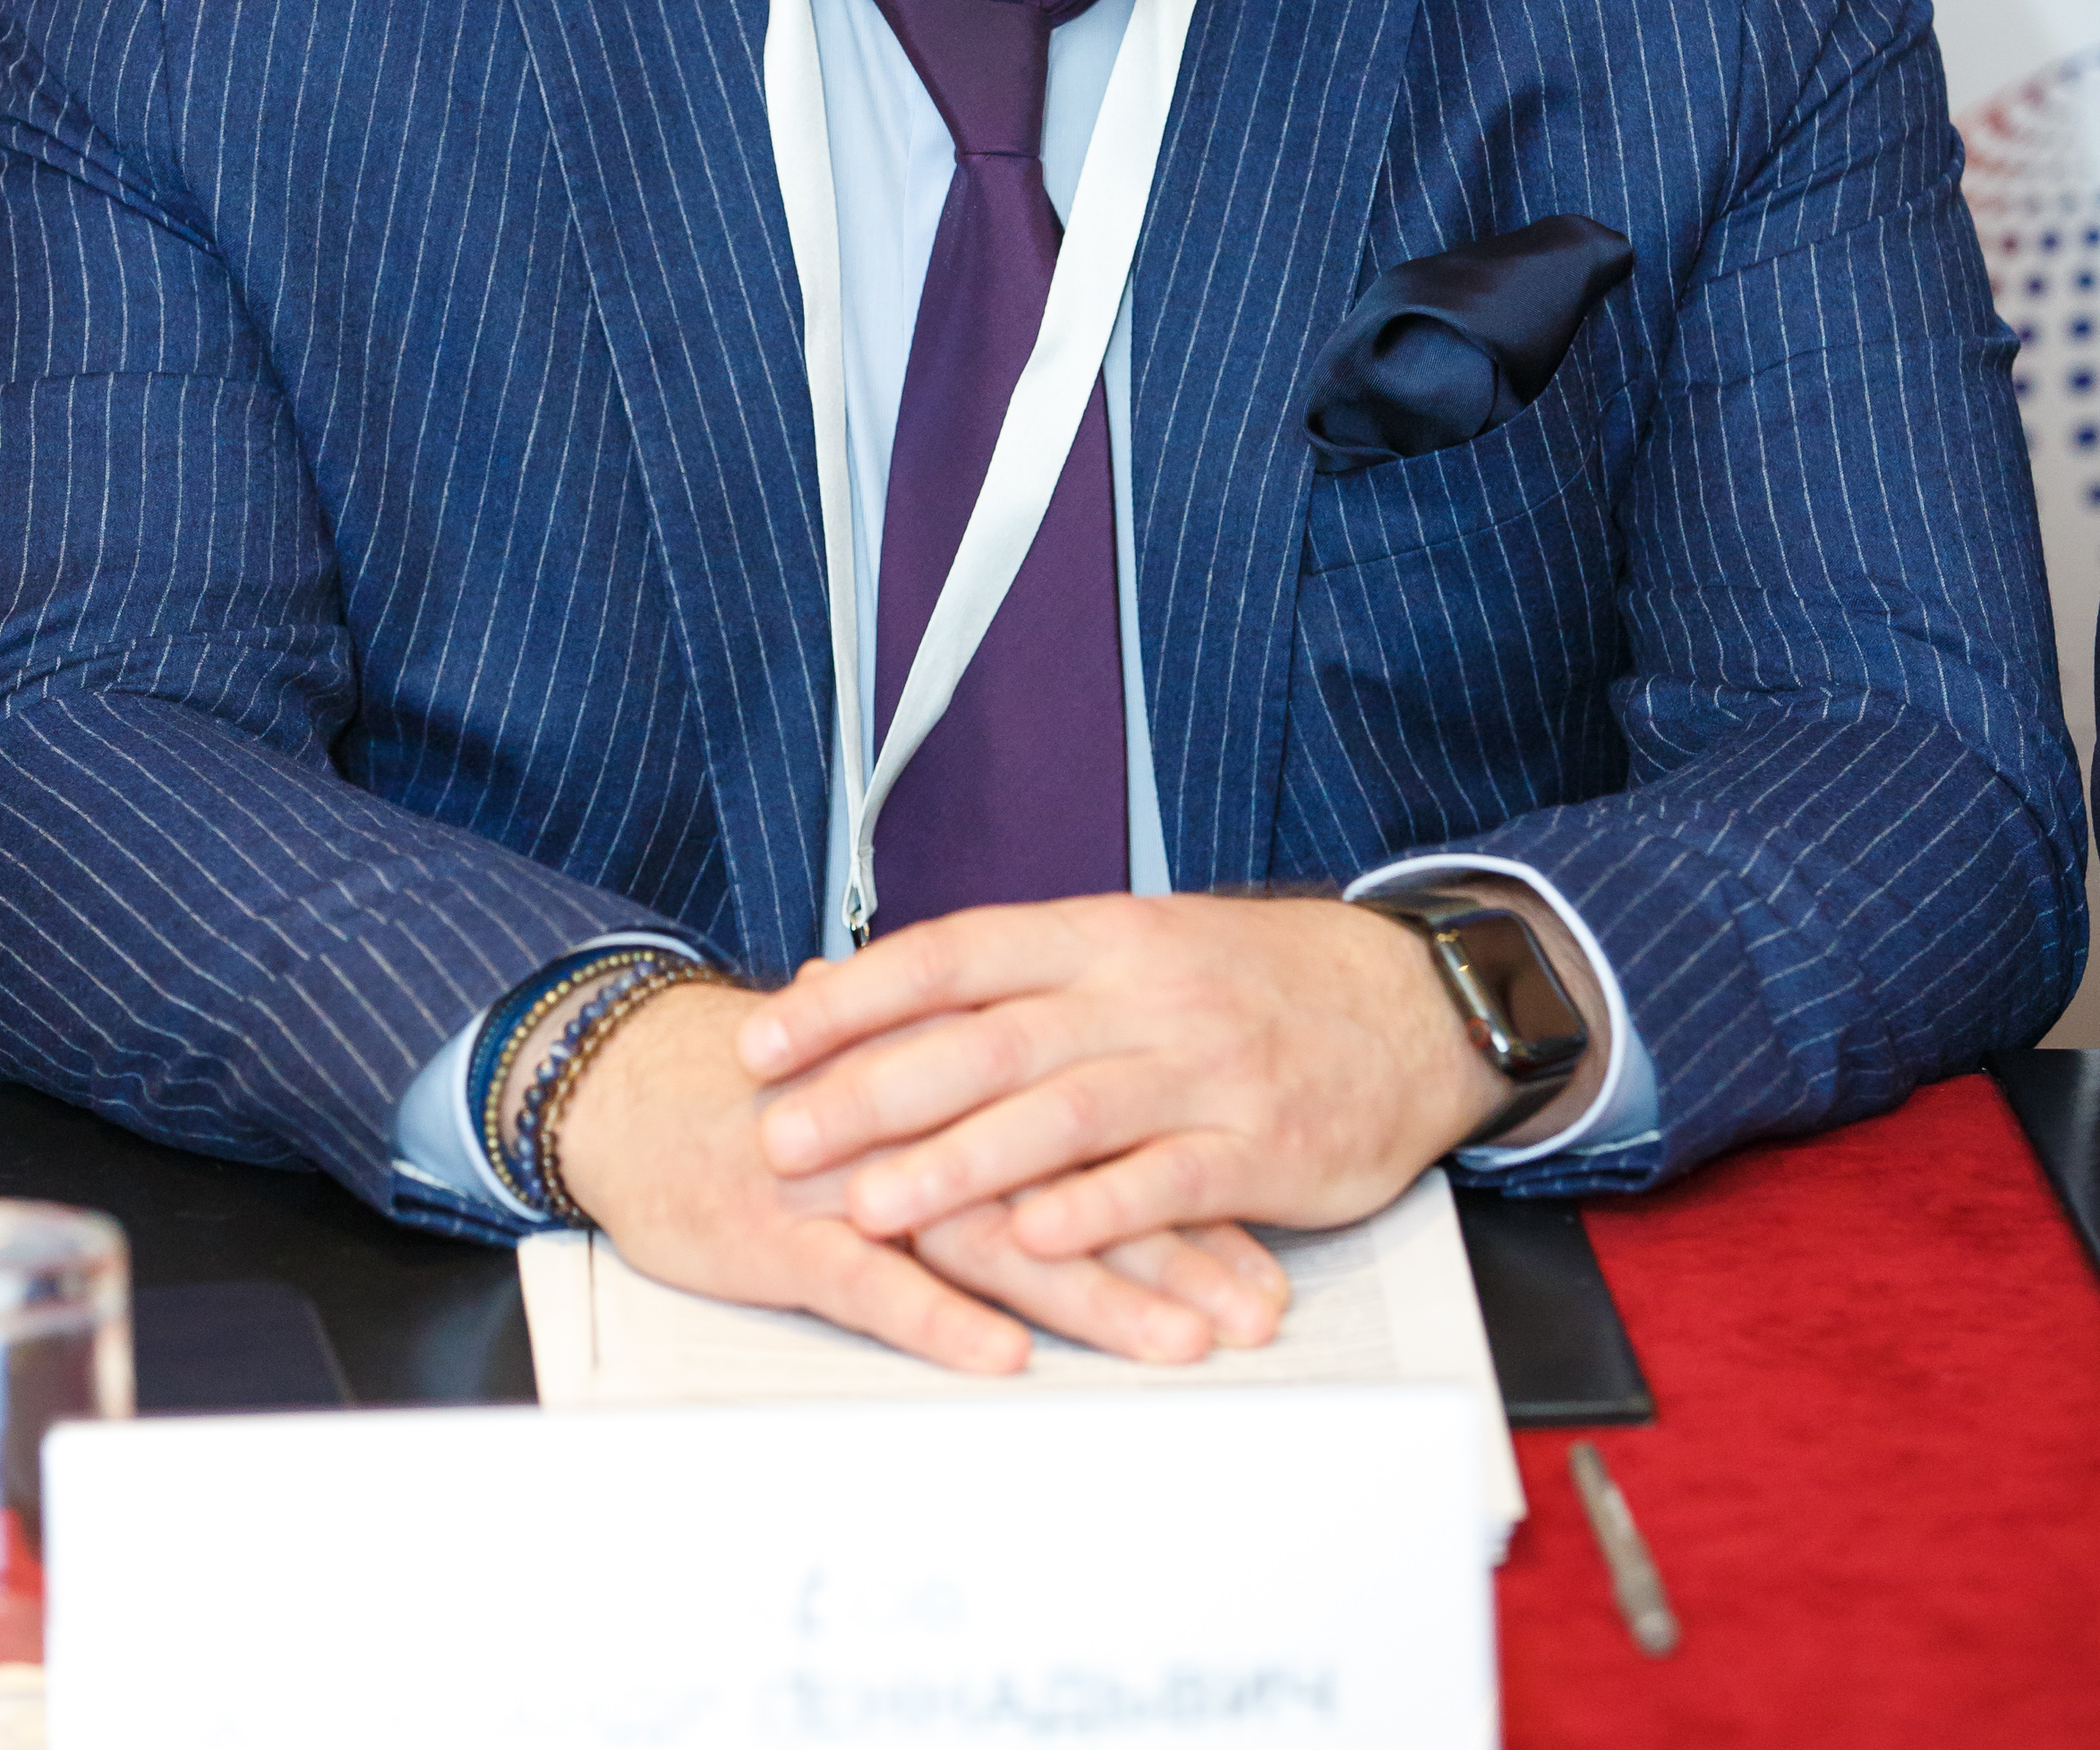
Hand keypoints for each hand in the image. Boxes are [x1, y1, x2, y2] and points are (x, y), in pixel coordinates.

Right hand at [552, 974, 1289, 1374]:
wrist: (639, 1090)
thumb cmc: (786, 1090)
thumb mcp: (901, 1071)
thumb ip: (1002, 1093)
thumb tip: (1123, 1115)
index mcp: (962, 1073)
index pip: (1100, 1130)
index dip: (1187, 1191)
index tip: (1270, 1256)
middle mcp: (924, 1116)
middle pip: (1069, 1183)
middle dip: (1171, 1251)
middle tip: (1255, 1313)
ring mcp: (855, 1173)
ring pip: (990, 1234)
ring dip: (1087, 1292)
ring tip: (1174, 1343)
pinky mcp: (783, 1230)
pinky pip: (870, 1278)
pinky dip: (935, 1317)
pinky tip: (1000, 1358)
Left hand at [734, 891, 1555, 1262]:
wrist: (1407, 1002)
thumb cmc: (1246, 983)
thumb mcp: (1129, 951)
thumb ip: (1010, 979)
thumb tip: (856, 986)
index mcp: (1098, 934)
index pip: (953, 951)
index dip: (855, 997)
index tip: (765, 1037)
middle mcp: (1140, 991)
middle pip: (988, 1037)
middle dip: (874, 1090)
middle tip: (780, 1136)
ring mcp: (1202, 1067)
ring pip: (1062, 1111)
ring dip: (959, 1162)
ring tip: (872, 1207)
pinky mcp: (1260, 1144)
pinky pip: (1167, 1178)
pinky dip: (1096, 1209)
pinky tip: (1031, 1240)